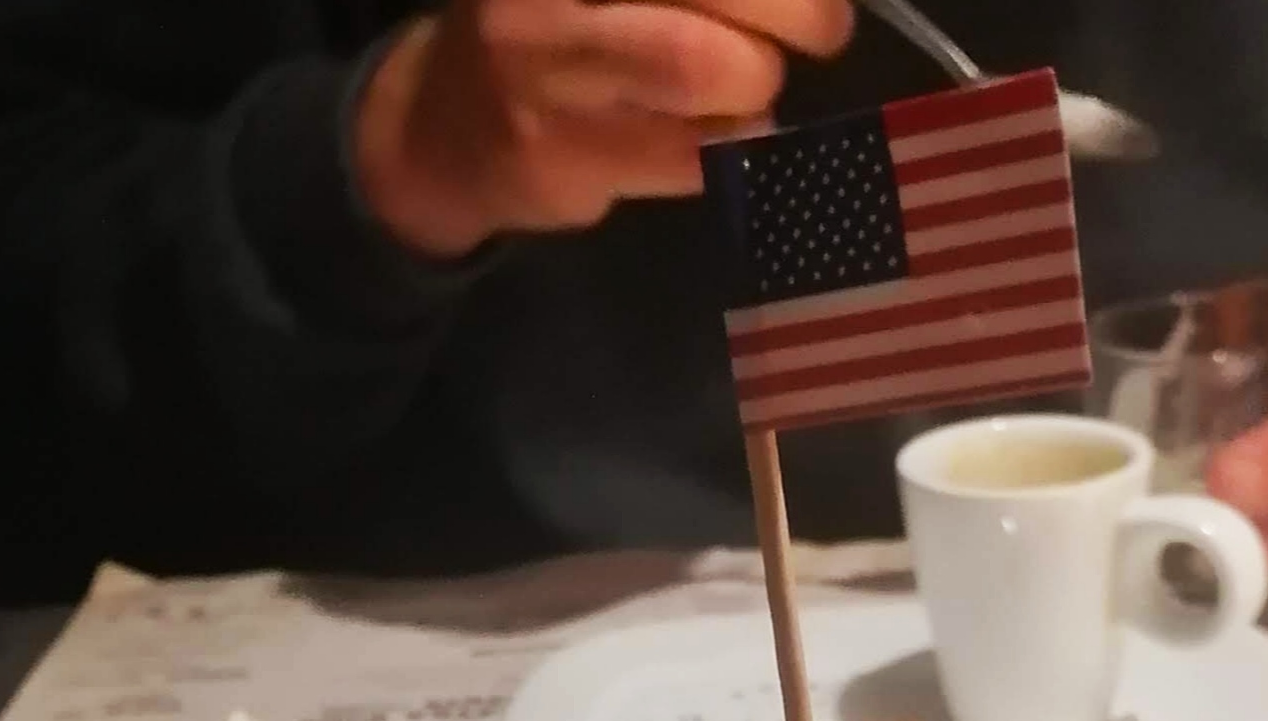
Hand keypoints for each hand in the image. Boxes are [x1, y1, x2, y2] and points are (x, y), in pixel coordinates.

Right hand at [356, 0, 854, 259]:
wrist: (443, 127)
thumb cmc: (549, 29)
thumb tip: (808, 4)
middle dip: (796, 11)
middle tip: (824, 30)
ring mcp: (550, 70)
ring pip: (700, 67)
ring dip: (758, 85)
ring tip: (757, 86)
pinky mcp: (564, 156)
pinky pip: (691, 154)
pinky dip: (733, 147)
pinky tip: (726, 136)